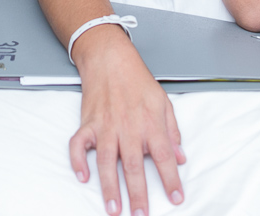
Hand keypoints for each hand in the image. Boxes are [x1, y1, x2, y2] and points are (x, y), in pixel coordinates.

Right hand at [71, 28, 185, 214]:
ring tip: (114, 209)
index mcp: (150, 123)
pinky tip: (83, 176)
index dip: (171, 180)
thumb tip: (180, 157)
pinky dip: (78, 161)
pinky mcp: (88, 123)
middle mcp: (129, 127)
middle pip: (135, 165)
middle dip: (139, 193)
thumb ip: (173, 131)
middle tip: (141, 215)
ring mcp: (106, 126)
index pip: (164, 156)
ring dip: (110, 187)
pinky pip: (79, 145)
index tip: (176, 198)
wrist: (110, 59)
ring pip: (108, 162)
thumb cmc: (137, 80)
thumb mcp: (163, 102)